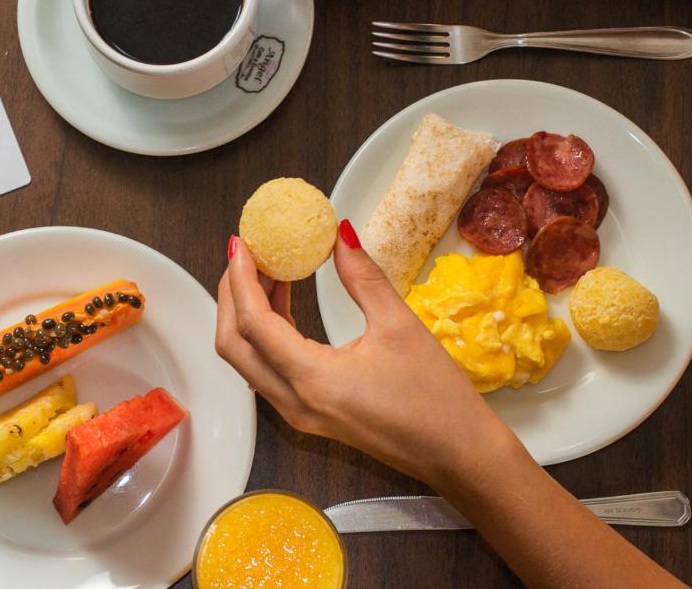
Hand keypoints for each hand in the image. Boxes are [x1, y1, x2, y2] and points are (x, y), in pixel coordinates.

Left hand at [216, 219, 519, 487]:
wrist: (459, 456)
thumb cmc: (437, 399)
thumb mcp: (400, 327)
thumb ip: (363, 278)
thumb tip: (341, 235)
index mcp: (313, 381)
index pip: (253, 324)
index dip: (241, 279)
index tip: (242, 243)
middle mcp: (294, 402)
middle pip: (234, 345)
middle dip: (232, 295)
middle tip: (247, 253)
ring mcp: (298, 413)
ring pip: (248, 359)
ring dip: (248, 313)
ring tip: (267, 268)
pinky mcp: (308, 415)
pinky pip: (269, 369)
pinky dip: (266, 332)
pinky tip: (284, 300)